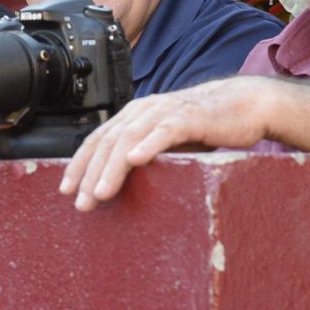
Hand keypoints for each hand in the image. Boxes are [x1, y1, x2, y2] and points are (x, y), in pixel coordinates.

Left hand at [58, 77, 277, 209]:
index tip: (65, 189)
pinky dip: (148, 144)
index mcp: (135, 115)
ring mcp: (166, 112)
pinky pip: (165, 130)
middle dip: (90, 173)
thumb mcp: (165, 141)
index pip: (99, 139)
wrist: (243, 106)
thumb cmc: (204, 125)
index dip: (79, 163)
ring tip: (100, 192)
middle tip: (80, 203)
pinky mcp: (190, 117)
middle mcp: (145, 110)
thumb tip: (117, 181)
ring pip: (130, 138)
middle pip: (108, 141)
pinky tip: (135, 160)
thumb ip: (143, 152)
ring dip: (112, 167)